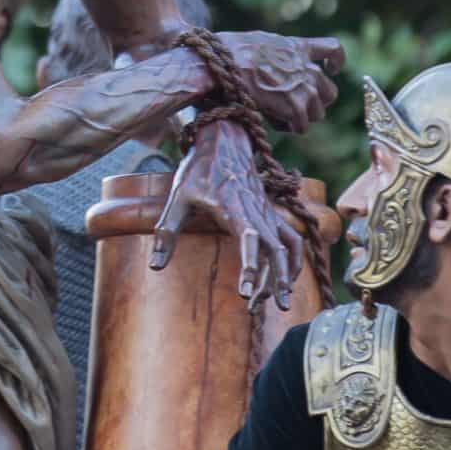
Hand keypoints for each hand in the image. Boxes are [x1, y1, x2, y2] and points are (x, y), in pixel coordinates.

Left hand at [152, 122, 305, 311]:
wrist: (224, 141)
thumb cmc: (199, 169)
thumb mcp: (177, 197)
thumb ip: (167, 231)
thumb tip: (156, 266)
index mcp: (233, 207)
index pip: (248, 239)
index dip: (251, 266)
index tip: (247, 292)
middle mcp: (256, 211)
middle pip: (274, 250)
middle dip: (271, 281)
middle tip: (259, 307)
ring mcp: (268, 213)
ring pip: (286, 247)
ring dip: (285, 275)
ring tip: (277, 302)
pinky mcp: (272, 214)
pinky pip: (291, 239)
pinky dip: (294, 260)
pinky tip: (288, 279)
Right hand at [207, 32, 342, 133]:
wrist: (225, 62)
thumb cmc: (230, 52)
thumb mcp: (260, 43)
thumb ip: (275, 54)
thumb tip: (269, 66)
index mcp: (298, 47)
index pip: (332, 49)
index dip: (335, 61)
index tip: (331, 69)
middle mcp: (306, 67)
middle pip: (330, 92)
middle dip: (315, 102)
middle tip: (293, 106)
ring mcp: (304, 86)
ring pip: (318, 112)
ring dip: (302, 117)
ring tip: (279, 115)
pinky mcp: (296, 105)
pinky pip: (302, 125)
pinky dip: (291, 128)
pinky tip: (276, 123)